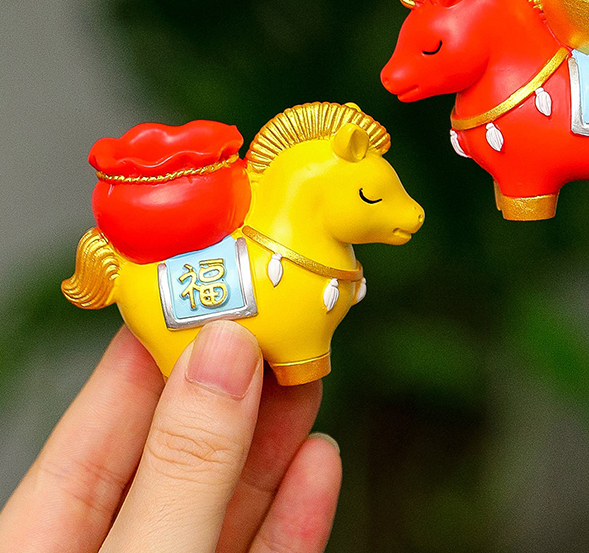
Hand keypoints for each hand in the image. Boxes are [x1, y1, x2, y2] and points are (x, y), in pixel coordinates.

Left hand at [0, 321, 341, 552]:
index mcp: (43, 539)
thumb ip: (183, 469)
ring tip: (310, 375)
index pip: (101, 417)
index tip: (211, 288)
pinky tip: (318, 463)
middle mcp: (112, 549)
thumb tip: (226, 354)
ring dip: (276, 438)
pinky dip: (296, 512)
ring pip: (228, 497)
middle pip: (178, 448)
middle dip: (235, 382)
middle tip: (280, 320)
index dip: (159, 344)